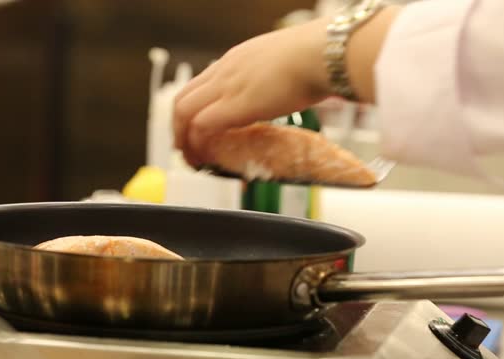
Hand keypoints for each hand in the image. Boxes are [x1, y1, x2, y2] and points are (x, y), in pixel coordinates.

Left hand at [173, 17, 331, 165]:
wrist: (324, 53)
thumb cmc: (318, 58)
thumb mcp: (287, 65)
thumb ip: (277, 80)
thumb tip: (290, 93)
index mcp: (237, 59)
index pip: (201, 85)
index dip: (193, 111)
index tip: (197, 129)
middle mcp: (225, 70)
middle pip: (182, 99)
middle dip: (179, 128)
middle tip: (187, 148)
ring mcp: (227, 86)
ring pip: (183, 112)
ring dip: (183, 139)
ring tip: (192, 159)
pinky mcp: (235, 105)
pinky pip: (201, 126)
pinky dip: (197, 145)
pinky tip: (204, 159)